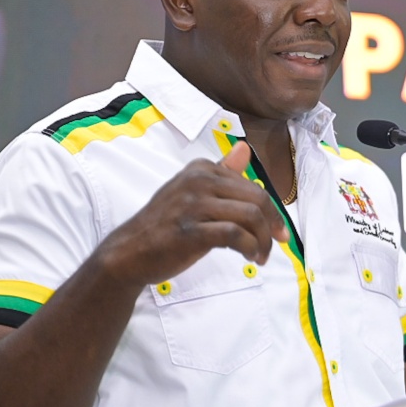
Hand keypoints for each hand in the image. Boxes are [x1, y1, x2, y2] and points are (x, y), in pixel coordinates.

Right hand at [98, 141, 289, 287]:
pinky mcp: (191, 231)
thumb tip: (244, 149)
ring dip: (263, 240)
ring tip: (260, 255)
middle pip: (257, 198)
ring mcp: (193, 205)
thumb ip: (221, 173)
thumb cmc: (164, 225)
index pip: (252, 186)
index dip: (271, 210)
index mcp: (201, 169)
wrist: (129, 253)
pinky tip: (248, 258)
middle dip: (273, 224)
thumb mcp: (192, 192)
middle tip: (277, 243)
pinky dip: (250, 248)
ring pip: (250, 216)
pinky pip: (236, 235)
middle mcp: (197, 181)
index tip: (277, 230)